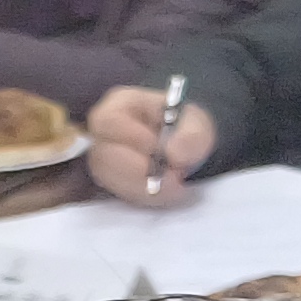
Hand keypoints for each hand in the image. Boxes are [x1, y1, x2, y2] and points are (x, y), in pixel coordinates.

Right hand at [84, 88, 215, 205]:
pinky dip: (148, 196)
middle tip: (174, 174)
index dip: (131, 137)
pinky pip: (121, 194)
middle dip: (139, 170)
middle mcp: (104, 133)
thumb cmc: (186, 126)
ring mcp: (105, 160)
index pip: (108, 121)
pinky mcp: (113, 183)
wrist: (189, 146)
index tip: (158, 148)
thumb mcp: (198, 124)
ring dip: (145, 186)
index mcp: (120, 105)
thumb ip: (191, 137)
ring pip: (110, 179)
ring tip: (177, 182)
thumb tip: (174, 156)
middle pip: (103, 155)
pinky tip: (170, 191)